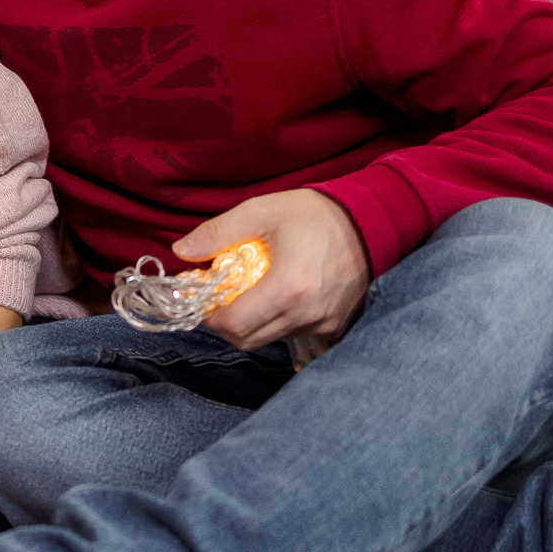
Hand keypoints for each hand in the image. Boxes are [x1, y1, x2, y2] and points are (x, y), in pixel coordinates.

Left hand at [174, 189, 369, 350]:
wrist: (371, 221)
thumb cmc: (314, 214)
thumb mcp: (260, 212)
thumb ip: (217, 233)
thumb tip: (181, 252)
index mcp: (287, 288)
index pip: (234, 325)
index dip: (209, 315)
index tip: (201, 295)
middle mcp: (306, 314)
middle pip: (248, 340)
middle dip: (225, 322)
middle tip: (219, 296)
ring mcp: (323, 324)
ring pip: (269, 338)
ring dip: (251, 322)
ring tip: (249, 291)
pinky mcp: (334, 326)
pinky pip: (292, 333)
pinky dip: (275, 320)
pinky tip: (276, 294)